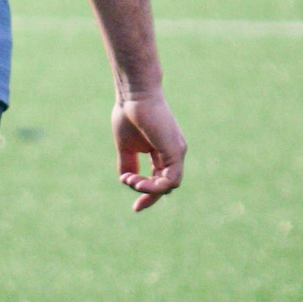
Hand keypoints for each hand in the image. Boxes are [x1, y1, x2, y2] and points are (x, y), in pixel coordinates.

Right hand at [113, 90, 185, 211]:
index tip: (136, 207)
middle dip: (149, 196)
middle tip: (135, 203)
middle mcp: (174, 153)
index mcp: (163, 152)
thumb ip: (128, 164)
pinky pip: (170, 179)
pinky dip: (155, 186)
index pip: (160, 180)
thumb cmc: (129, 113)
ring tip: (132, 182)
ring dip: (149, 190)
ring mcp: (177, 152)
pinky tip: (138, 181)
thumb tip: (126, 181)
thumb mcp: (125, 146)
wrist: (134, 94)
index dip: (147, 194)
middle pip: (165, 185)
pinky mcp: (176, 151)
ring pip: (169, 185)